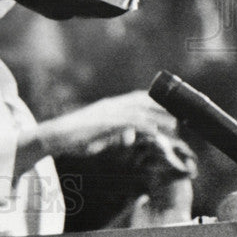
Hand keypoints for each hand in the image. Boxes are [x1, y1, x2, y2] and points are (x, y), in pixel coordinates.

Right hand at [28, 91, 176, 159]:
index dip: (154, 102)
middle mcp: (111, 105)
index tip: (170, 109)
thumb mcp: (101, 135)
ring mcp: (107, 113)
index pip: (136, 99)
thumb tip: (131, 136)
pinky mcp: (104, 123)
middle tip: (179, 116)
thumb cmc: (76, 137)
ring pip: (138, 111)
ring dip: (157, 117)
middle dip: (161, 108)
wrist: (56, 136)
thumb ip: (117, 133)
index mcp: (110, 106)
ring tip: (173, 125)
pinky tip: (154, 131)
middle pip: (141, 102)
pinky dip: (143, 126)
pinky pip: (128, 122)